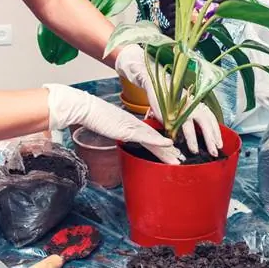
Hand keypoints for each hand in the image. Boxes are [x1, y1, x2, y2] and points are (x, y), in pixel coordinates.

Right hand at [44, 84, 182, 163]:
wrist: (87, 108)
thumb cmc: (95, 117)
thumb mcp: (110, 126)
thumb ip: (119, 131)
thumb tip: (122, 136)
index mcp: (133, 125)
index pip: (151, 137)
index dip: (162, 146)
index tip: (172, 153)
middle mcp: (136, 125)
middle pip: (156, 140)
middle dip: (169, 151)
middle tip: (181, 159)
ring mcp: (133, 127)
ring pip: (155, 140)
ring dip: (167, 151)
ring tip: (179, 159)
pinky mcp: (128, 129)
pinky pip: (146, 136)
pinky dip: (158, 141)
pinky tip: (169, 144)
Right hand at [115, 44, 222, 156]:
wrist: (154, 83)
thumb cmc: (169, 98)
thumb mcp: (182, 109)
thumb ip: (188, 121)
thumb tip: (194, 136)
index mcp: (196, 104)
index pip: (211, 118)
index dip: (216, 132)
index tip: (219, 144)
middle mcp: (191, 104)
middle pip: (205, 121)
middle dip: (211, 138)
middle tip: (214, 151)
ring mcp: (180, 105)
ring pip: (191, 123)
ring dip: (193, 138)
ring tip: (194, 150)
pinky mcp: (169, 107)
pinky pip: (175, 121)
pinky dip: (177, 132)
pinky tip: (178, 141)